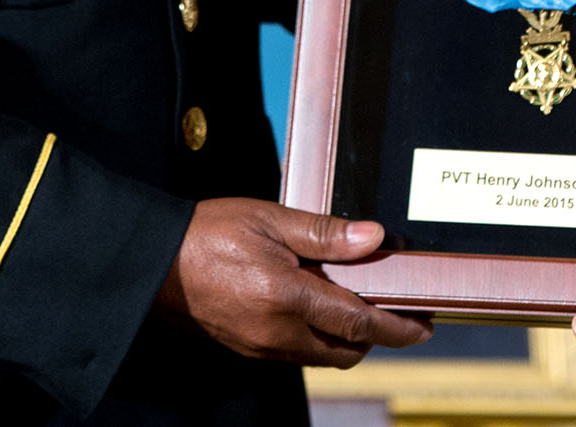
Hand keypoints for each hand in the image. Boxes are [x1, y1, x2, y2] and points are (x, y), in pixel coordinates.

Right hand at [155, 199, 431, 365]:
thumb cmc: (207, 232)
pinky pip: (296, 353)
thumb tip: (373, 237)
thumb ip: (324, 233)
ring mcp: (260, 346)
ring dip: (347, 341)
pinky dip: (317, 339)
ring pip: (321, 356)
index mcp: (286, 297)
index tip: (422, 326)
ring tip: (361, 309)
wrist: (153, 262)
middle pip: (346, 351)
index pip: (358, 324)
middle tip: (398, 314)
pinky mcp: (247, 348)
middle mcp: (276, 332)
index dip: (396, 328)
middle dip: (377, 339)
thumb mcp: (269, 219)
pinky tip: (319, 310)